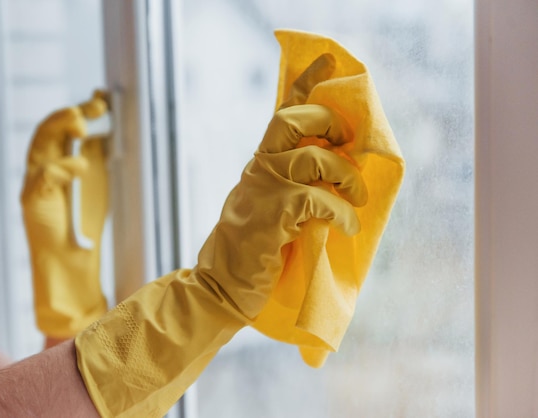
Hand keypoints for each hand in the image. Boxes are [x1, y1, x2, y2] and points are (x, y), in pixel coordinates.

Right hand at [21, 90, 109, 340]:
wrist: (71, 265)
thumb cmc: (84, 227)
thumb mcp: (99, 187)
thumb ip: (100, 160)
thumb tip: (111, 131)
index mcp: (58, 164)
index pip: (64, 129)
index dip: (81, 111)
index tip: (103, 99)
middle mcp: (43, 170)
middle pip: (47, 131)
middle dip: (68, 115)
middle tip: (93, 108)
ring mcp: (35, 185)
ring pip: (38, 147)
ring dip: (58, 130)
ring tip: (81, 123)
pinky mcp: (33, 203)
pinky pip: (43, 178)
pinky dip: (62, 168)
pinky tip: (81, 164)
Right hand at [196, 103, 367, 318]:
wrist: (222, 287)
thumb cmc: (252, 253)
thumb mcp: (270, 210)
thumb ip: (293, 187)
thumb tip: (338, 177)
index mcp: (260, 165)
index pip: (283, 113)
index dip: (305, 83)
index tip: (327, 60)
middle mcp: (260, 168)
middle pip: (295, 119)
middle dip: (331, 122)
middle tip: (349, 144)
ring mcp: (264, 188)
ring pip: (316, 157)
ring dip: (348, 176)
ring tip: (358, 198)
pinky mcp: (273, 213)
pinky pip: (320, 199)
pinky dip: (342, 213)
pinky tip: (347, 227)